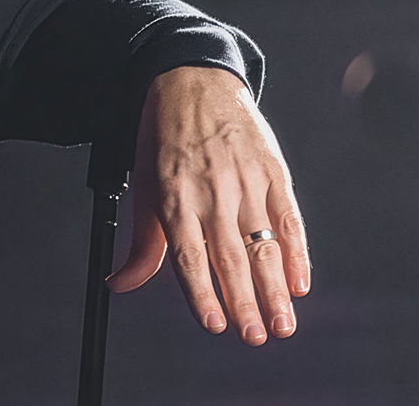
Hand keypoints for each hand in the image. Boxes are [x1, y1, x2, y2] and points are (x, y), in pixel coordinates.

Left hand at [107, 66, 309, 345]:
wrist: (195, 81)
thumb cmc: (166, 139)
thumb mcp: (144, 186)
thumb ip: (143, 243)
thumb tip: (120, 284)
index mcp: (174, 196)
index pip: (190, 256)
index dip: (203, 293)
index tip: (215, 325)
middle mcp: (211, 191)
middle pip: (231, 257)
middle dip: (245, 302)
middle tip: (255, 337)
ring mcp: (245, 181)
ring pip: (263, 244)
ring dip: (274, 288)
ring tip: (282, 323)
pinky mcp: (273, 170)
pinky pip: (288, 217)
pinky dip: (297, 252)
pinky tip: (299, 282)